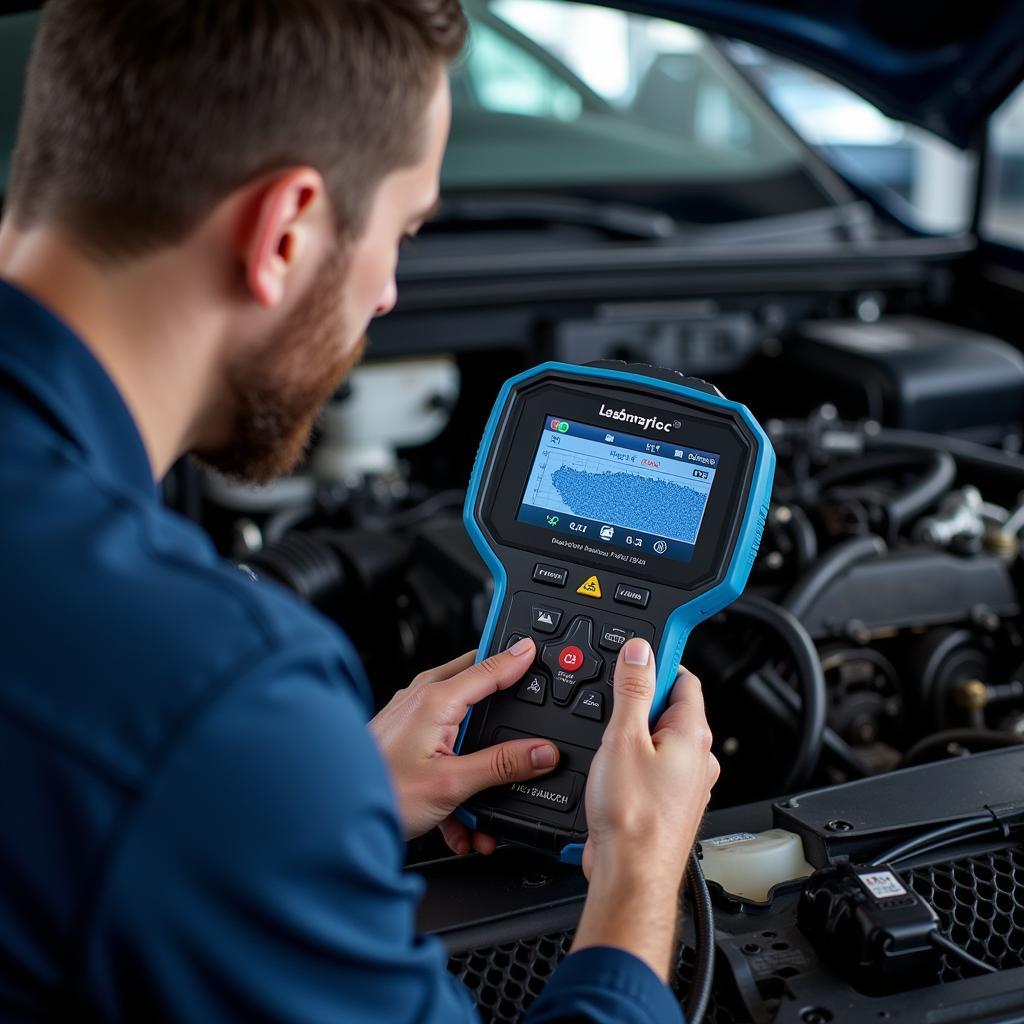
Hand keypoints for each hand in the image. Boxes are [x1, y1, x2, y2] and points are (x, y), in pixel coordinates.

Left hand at [369, 639, 559, 852]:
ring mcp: (410, 716)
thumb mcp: (452, 784)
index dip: (515, 659)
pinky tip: (458, 822)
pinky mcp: (403, 736)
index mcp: (436, 699)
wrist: (329, 816)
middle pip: (476, 692)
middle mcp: (420, 698)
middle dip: (500, 721)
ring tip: (480, 812)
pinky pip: (442, 748)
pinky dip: (454, 778)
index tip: (534, 648)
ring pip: (460, 728)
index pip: (488, 667)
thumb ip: (501, 766)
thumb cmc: (379, 793)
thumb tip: (541, 752)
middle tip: (521, 734)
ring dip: (476, 766)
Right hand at [572, 638, 718, 980]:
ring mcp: (687, 785)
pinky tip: (611, 774)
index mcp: (692, 734)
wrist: (630, 877)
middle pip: (670, 709)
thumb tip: (640, 652)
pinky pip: (654, 770)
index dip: (656, 663)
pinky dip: (634, 764)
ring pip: (660, 742)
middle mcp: (698, 758)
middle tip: (610, 711)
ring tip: (607, 747)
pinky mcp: (670, 805)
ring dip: (634, 737)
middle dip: (639, 703)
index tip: (633, 660)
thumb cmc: (632, 818)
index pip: (682, 677)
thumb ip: (633, 690)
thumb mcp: (623, 738)